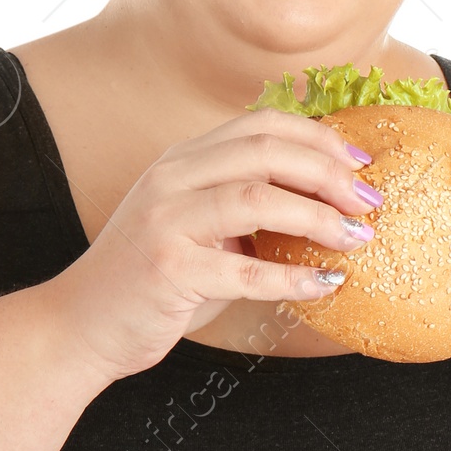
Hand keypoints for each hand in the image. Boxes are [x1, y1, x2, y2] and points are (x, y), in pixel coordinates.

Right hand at [49, 109, 384, 380]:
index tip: (360, 164)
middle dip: (329, 173)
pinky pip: (245, 270)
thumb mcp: (196, 227)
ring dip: (318, 217)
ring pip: (258, 199)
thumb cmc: (150, 281)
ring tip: (356, 238)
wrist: (81, 324)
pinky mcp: (168, 269)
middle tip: (369, 201)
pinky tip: (326, 283)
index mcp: (182, 160)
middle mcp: (172, 179)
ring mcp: (166, 221)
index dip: (318, 139)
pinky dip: (293, 276)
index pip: (261, 125)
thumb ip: (243, 207)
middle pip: (266, 152)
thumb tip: (324, 203)